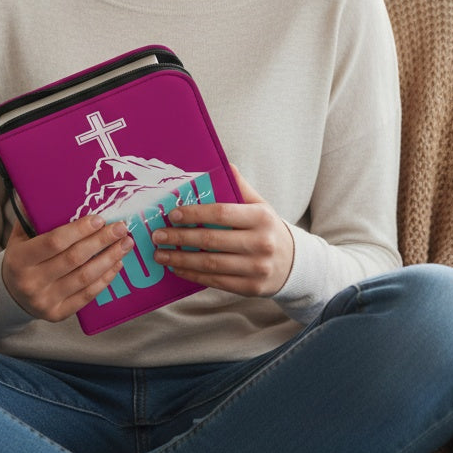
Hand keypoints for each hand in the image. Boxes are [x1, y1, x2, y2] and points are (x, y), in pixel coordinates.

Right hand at [2, 216, 132, 321]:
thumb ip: (34, 216)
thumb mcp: (20, 236)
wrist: (9, 294)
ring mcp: (45, 301)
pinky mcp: (57, 314)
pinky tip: (116, 264)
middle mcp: (31, 282)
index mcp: (19, 259)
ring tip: (125, 244)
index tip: (100, 219)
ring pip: (84, 278)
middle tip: (121, 228)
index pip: (54, 242)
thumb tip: (48, 189)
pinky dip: (105, 279)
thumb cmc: (21, 258)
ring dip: (109, 259)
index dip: (79, 230)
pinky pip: (87, 295)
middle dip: (101, 241)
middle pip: (74, 259)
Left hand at [150, 167, 294, 297]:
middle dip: (180, 238)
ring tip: (160, 254)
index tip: (173, 214)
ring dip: (181, 259)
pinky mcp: (250, 288)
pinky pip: (216, 281)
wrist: (294, 263)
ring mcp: (257, 268)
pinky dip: (193, 275)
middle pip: (212, 240)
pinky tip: (177, 268)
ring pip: (211, 264)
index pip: (222, 214)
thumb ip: (241, 187)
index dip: (195, 214)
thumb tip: (224, 164)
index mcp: (261, 218)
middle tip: (158, 235)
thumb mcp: (260, 205)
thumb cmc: (268, 229)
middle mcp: (261, 243)